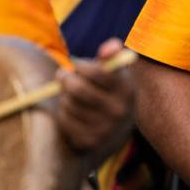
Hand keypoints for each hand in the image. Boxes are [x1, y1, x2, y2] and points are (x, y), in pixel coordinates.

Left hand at [56, 39, 135, 154]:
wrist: (116, 133)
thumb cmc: (111, 93)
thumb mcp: (117, 74)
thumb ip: (112, 56)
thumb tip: (109, 47)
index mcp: (127, 90)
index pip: (97, 72)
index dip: (80, 65)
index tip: (76, 64)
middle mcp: (119, 111)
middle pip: (77, 88)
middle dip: (65, 78)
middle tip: (62, 75)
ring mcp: (105, 129)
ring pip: (69, 103)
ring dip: (65, 96)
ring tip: (72, 96)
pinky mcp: (90, 142)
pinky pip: (65, 120)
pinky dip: (64, 113)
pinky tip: (73, 112)